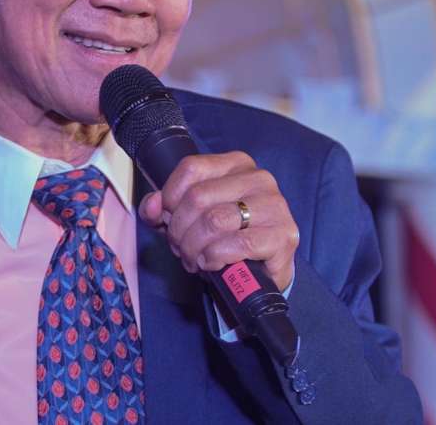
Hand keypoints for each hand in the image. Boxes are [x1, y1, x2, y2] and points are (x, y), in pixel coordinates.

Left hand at [138, 151, 298, 291]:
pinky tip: (212, 263)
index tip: (168, 219)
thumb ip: (164, 208)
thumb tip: (151, 205)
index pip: (190, 168)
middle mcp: (259, 178)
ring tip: (194, 259)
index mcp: (236, 164)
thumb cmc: (225, 237)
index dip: (170, 197)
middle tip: (180, 248)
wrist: (262, 271)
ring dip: (194, 247)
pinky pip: (238, 244)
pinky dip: (215, 257)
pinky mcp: (284, 235)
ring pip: (215, 221)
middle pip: (198, 197)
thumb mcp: (189, 218)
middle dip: (179, 230)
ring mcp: (275, 205)